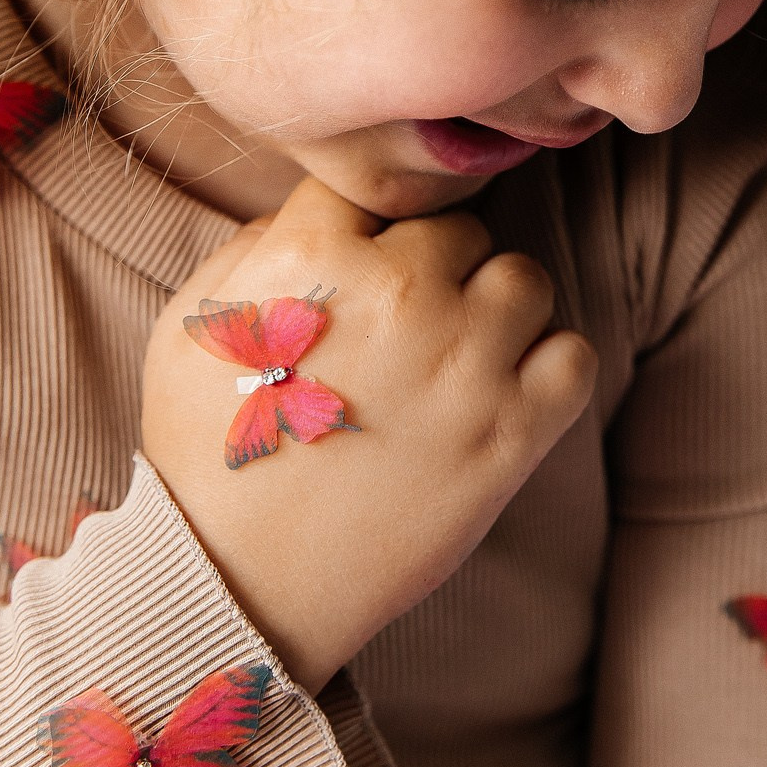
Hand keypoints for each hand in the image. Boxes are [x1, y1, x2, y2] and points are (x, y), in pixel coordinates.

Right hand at [143, 177, 596, 692]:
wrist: (235, 581)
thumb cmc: (211, 450)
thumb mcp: (191, 322)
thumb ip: (261, 243)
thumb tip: (335, 214)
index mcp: (313, 255)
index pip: (373, 186)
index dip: (366, 228)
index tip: (358, 273)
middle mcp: (399, 294)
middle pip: (457, 229)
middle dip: (433, 270)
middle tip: (401, 333)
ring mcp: (463, 363)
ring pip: (525, 278)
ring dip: (496, 310)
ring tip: (454, 360)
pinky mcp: (511, 433)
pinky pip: (574, 356)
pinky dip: (549, 369)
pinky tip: (503, 394)